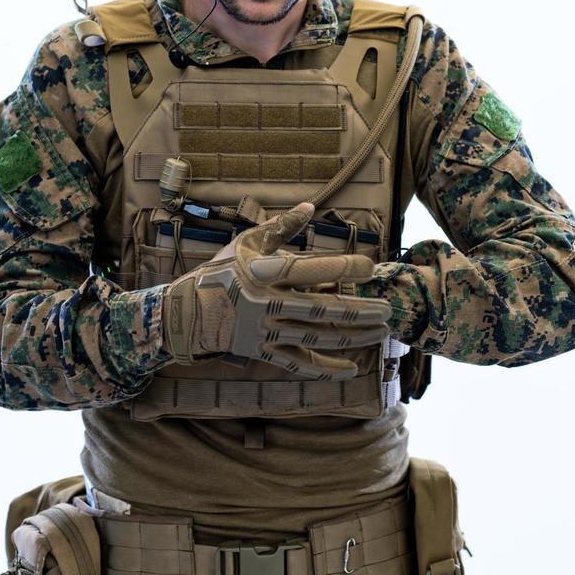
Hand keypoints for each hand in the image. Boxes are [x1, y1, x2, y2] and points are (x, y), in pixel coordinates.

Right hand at [163, 202, 390, 379]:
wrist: (187, 313)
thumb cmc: (221, 272)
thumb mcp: (246, 243)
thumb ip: (281, 227)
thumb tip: (311, 206)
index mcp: (264, 273)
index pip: (309, 270)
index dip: (341, 267)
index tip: (369, 266)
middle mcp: (266, 304)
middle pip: (321, 309)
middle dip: (358, 310)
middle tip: (387, 308)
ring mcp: (265, 332)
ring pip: (316, 337)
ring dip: (352, 336)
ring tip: (380, 331)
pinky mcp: (264, 352)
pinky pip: (299, 364)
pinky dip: (326, 369)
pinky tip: (352, 368)